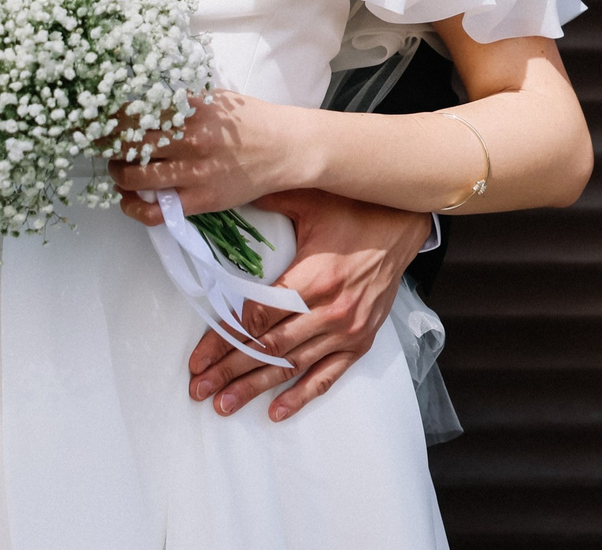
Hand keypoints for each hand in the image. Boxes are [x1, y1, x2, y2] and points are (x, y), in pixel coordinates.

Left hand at [113, 89, 310, 217]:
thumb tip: (146, 100)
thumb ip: (183, 101)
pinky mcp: (200, 201)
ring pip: (134, 176)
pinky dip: (133, 208)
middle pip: (128, 142)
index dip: (109, 116)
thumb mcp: (217, 99)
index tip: (98, 116)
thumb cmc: (251, 121)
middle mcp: (189, 140)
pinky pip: (155, 211)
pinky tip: (128, 200)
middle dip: (105, 142)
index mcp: (192, 110)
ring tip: (118, 168)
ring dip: (117, 173)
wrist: (286, 149)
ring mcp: (194, 173)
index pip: (136, 111)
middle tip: (98, 141)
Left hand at [187, 191, 432, 421]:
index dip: (223, 339)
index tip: (198, 357)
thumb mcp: (310, 199)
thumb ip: (267, 199)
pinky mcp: (360, 340)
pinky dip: (301, 395)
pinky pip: (328, 375)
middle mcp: (331, 310)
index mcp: (314, 278)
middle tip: (199, 389)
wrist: (403, 227)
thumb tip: (226, 190)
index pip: (257, 317)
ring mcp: (347, 329)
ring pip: (292, 366)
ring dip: (255, 388)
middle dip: (229, 371)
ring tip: (224, 405)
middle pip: (269, 348)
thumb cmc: (354, 212)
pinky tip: (275, 412)